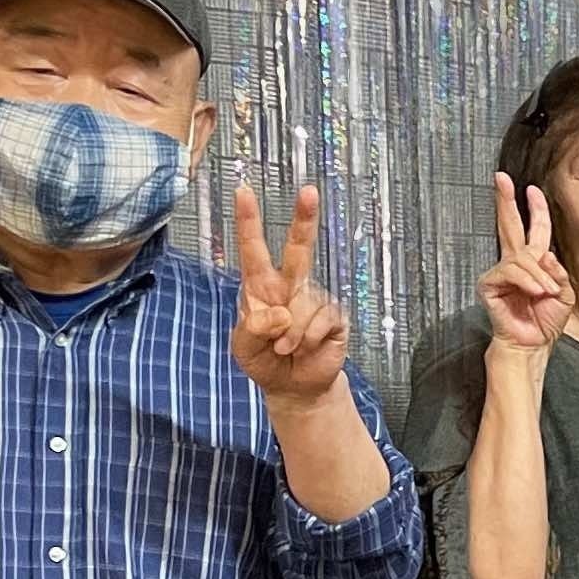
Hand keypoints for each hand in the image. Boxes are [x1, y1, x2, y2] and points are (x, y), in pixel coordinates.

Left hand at [228, 184, 354, 406]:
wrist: (295, 387)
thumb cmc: (264, 361)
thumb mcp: (243, 347)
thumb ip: (254, 327)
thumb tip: (280, 313)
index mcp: (261, 287)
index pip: (253, 249)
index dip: (249, 221)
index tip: (243, 191)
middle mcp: (290, 287)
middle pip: (299, 248)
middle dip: (305, 219)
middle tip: (309, 190)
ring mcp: (314, 300)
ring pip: (304, 304)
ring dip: (292, 334)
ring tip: (286, 349)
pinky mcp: (335, 317)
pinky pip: (322, 321)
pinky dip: (310, 339)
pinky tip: (306, 348)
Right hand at [479, 171, 574, 354]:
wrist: (533, 342)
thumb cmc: (546, 320)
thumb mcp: (564, 293)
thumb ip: (557, 271)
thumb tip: (544, 255)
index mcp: (534, 262)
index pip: (534, 230)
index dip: (535, 210)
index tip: (530, 188)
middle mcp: (515, 262)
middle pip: (509, 225)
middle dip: (505, 201)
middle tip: (501, 178)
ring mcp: (501, 272)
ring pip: (522, 258)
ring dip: (540, 277)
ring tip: (546, 294)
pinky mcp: (489, 284)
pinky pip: (511, 272)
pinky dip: (528, 282)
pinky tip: (535, 293)